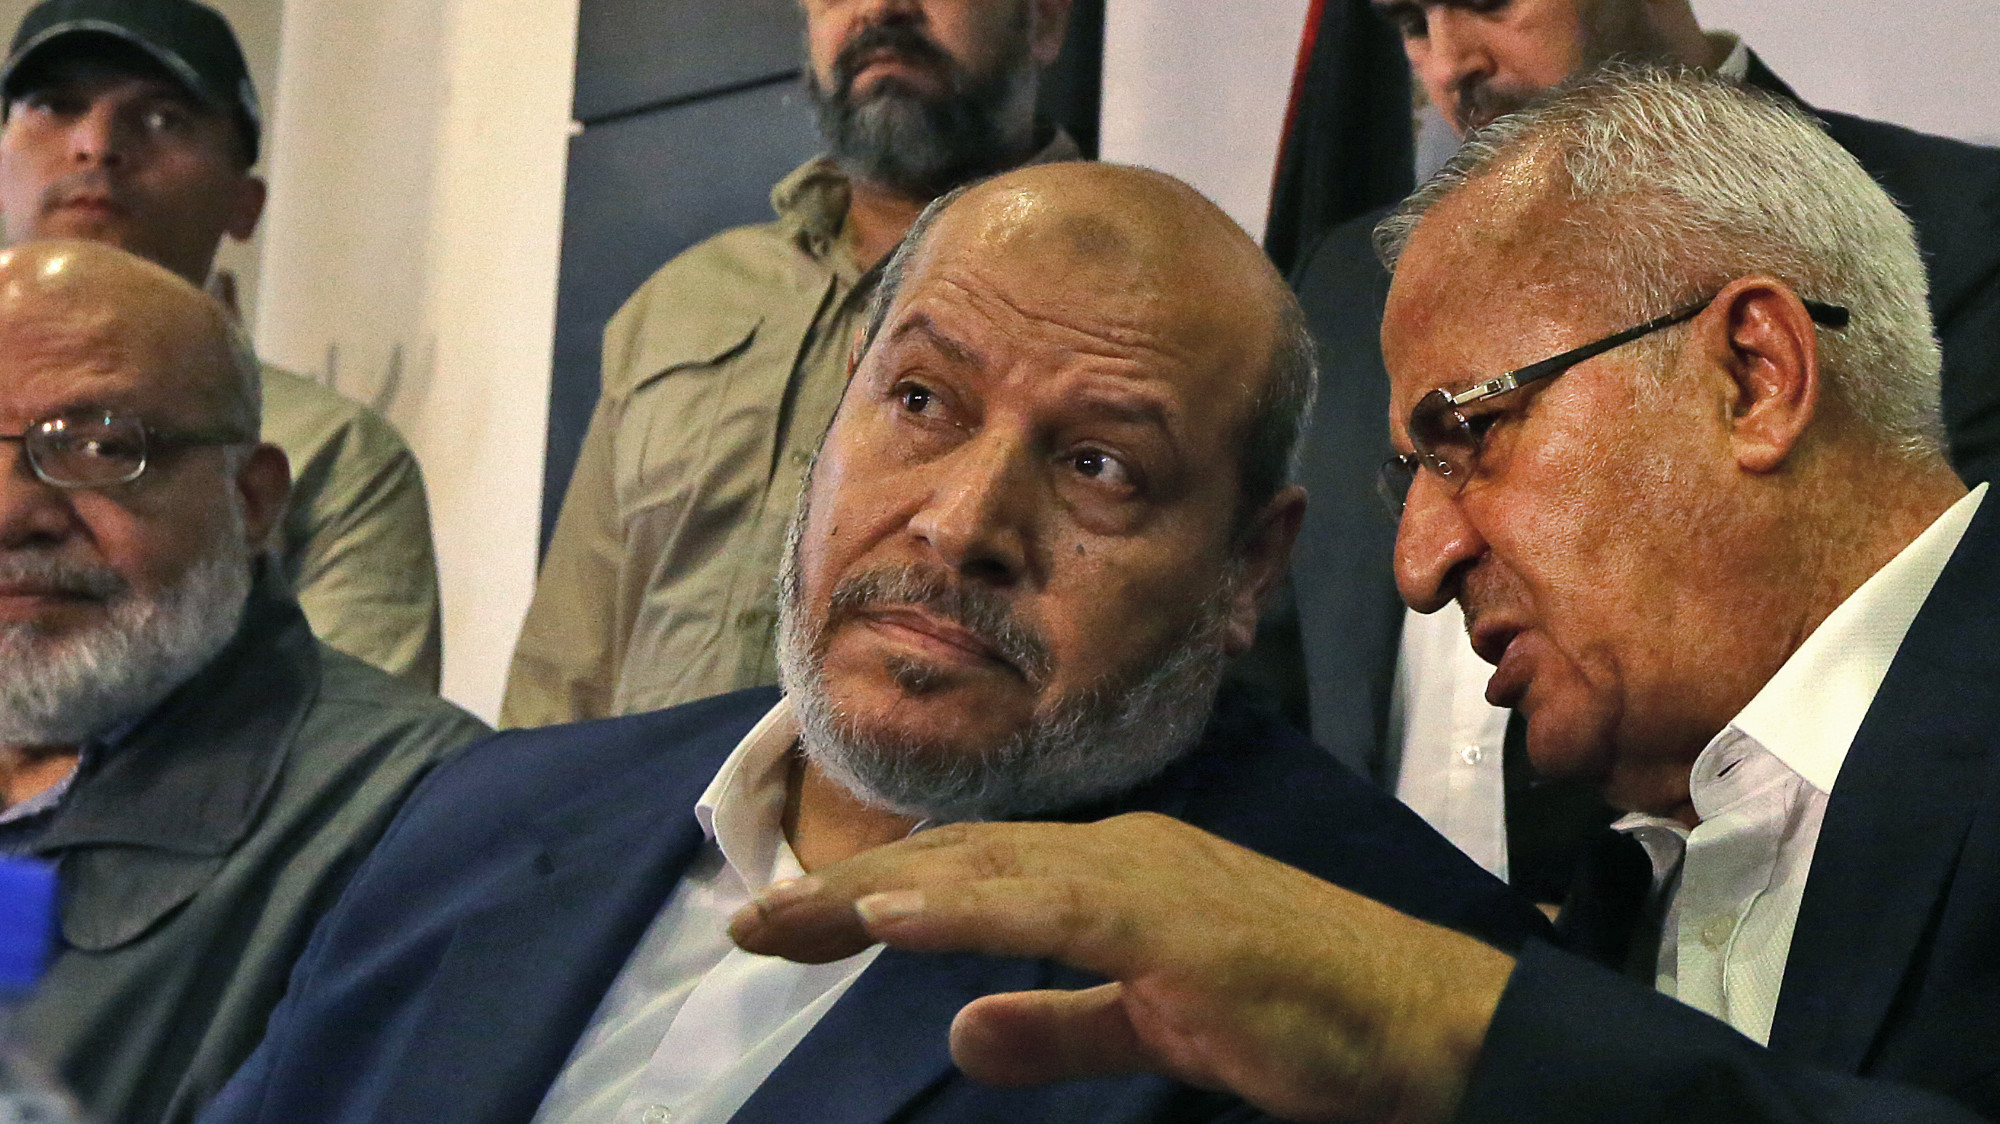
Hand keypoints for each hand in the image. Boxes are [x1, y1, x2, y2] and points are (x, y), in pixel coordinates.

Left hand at [730, 812, 1515, 1123]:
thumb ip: (1058, 1026)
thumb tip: (959, 1033)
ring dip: (879, 893)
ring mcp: (1147, 878)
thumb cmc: (1302, 1017)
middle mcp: (1119, 854)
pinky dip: (966, 906)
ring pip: (987, 871)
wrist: (1423, 1024)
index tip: (785, 925)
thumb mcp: (1151, 1027)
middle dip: (845, 893)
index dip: (871, 896)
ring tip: (786, 916)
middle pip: (957, 861)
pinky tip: (893, 917)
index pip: (967, 874)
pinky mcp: (1175, 921)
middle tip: (747, 925)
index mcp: (1112, 874)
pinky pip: (1052, 907)